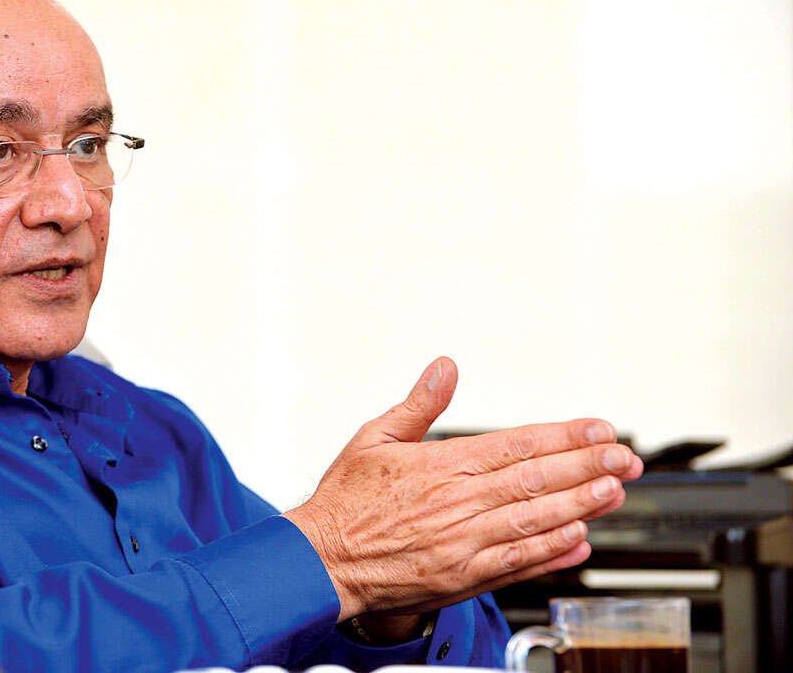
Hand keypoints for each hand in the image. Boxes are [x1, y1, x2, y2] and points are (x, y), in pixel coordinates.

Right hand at [284, 357, 642, 620]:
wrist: (321, 561)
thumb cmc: (345, 502)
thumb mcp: (374, 437)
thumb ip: (418, 404)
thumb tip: (445, 368)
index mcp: (440, 467)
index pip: (517, 445)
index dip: (563, 437)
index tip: (598, 429)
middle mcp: (458, 506)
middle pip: (536, 482)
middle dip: (588, 467)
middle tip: (625, 458)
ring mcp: (463, 545)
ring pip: (535, 522)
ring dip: (581, 506)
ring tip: (614, 492)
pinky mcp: (462, 578)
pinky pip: (517, 563)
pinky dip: (551, 553)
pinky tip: (578, 542)